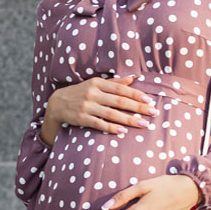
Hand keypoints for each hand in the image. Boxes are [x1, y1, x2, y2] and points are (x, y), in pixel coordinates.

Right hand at [40, 74, 157, 144]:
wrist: (57, 103)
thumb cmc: (81, 93)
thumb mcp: (95, 84)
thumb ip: (114, 82)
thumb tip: (133, 78)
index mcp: (98, 82)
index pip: (121, 88)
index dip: (136, 94)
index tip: (150, 100)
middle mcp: (93, 93)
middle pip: (119, 101)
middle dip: (138, 107)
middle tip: (153, 113)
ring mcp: (87, 106)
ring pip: (112, 113)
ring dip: (129, 119)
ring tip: (143, 124)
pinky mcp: (82, 119)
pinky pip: (100, 124)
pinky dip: (111, 128)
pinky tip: (123, 131)